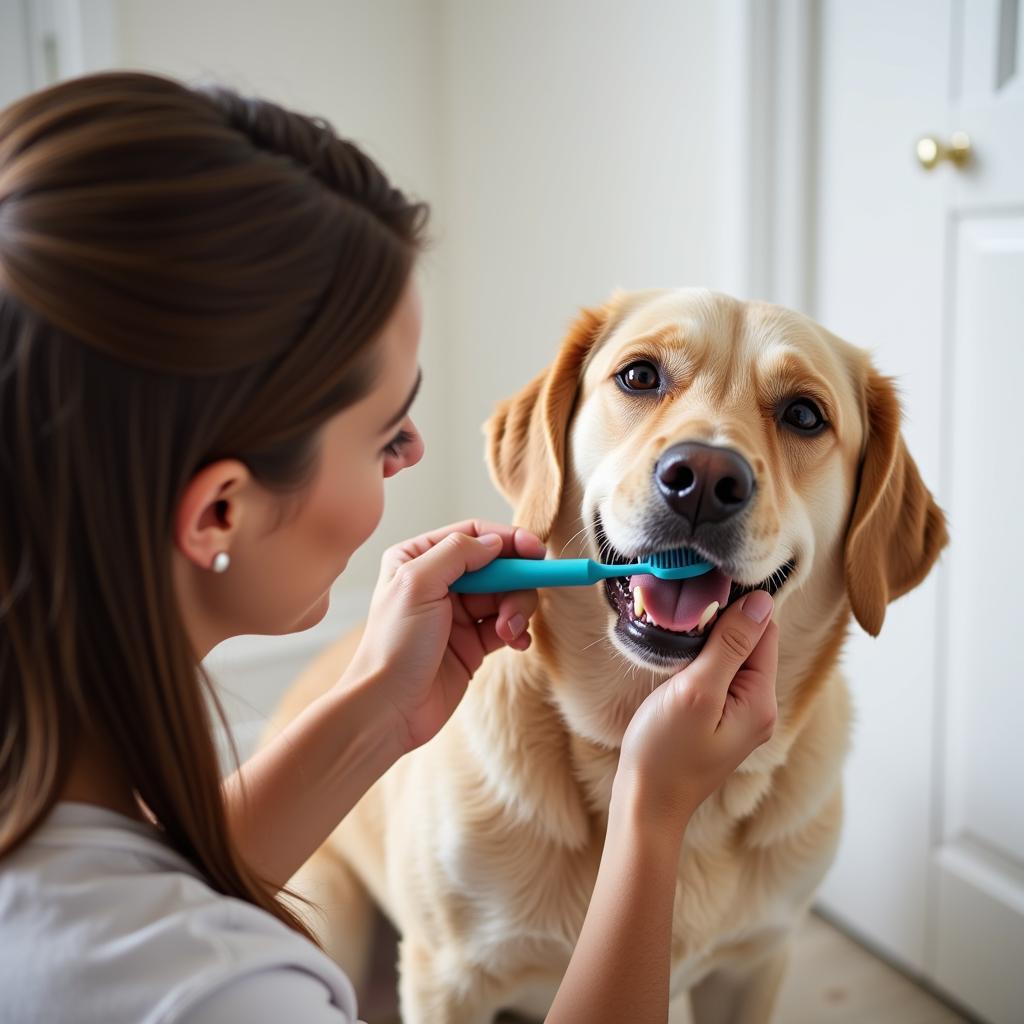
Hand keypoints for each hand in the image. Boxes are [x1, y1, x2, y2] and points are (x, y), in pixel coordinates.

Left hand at [344, 519, 545, 752]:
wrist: (389, 709)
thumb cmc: (394, 645)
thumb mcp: (418, 584)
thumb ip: (457, 553)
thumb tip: (496, 542)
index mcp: (417, 558)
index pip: (473, 535)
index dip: (509, 540)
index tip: (536, 553)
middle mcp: (438, 581)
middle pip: (496, 565)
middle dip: (515, 582)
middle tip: (519, 605)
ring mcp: (456, 613)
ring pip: (506, 595)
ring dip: (517, 610)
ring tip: (509, 632)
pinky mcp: (472, 643)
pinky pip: (508, 625)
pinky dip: (518, 630)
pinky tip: (516, 642)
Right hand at [615, 590, 778, 825]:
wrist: (646, 805)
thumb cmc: (665, 753)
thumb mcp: (697, 691)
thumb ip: (731, 645)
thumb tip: (761, 601)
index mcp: (762, 701)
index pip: (764, 632)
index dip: (733, 611)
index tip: (698, 604)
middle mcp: (760, 708)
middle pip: (749, 644)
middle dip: (717, 629)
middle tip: (680, 630)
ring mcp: (740, 717)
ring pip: (730, 659)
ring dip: (705, 648)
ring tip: (675, 654)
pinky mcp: (719, 721)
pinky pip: (718, 678)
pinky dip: (698, 666)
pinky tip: (677, 672)